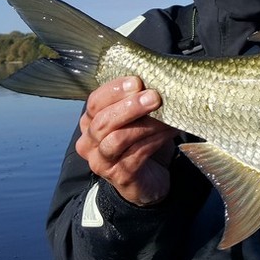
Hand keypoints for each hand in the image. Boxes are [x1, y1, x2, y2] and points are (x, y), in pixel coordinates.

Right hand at [75, 76, 178, 205]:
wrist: (150, 180)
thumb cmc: (143, 142)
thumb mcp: (137, 118)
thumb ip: (139, 100)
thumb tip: (159, 78)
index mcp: (90, 123)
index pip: (95, 102)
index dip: (115, 90)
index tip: (137, 81)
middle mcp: (89, 143)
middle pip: (102, 121)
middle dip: (129, 106)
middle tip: (154, 97)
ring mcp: (101, 161)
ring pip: (117, 139)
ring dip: (145, 124)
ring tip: (166, 115)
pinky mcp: (119, 176)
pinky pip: (135, 154)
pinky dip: (155, 140)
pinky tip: (170, 131)